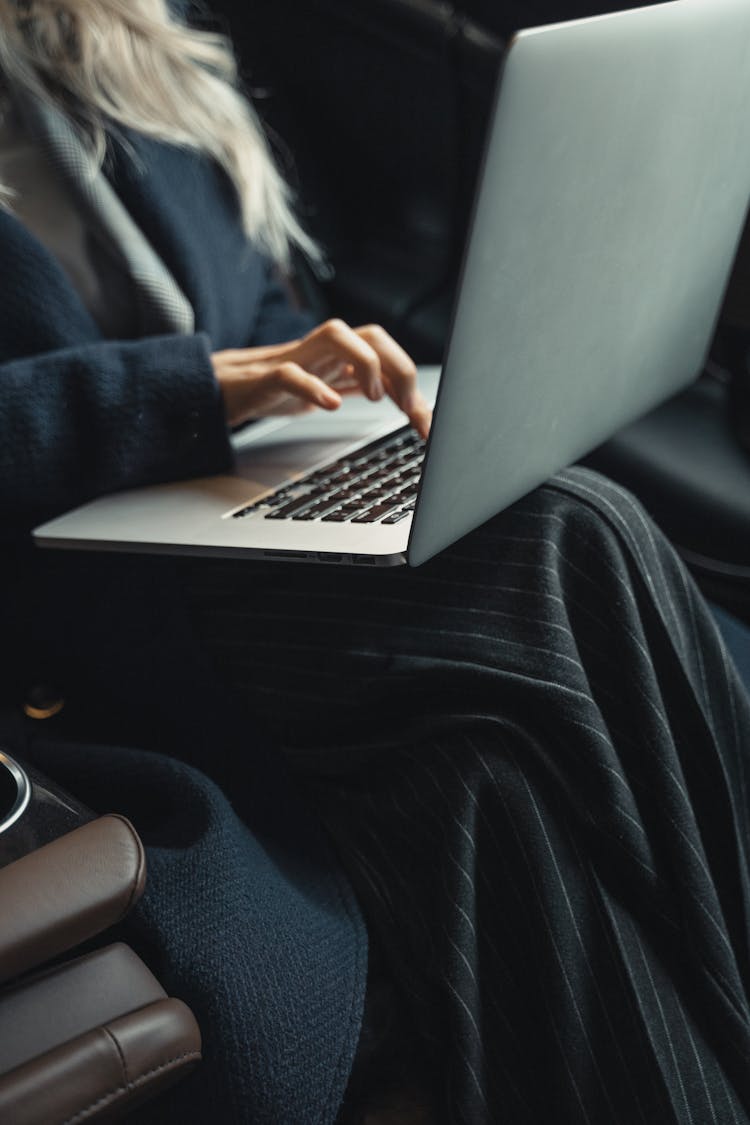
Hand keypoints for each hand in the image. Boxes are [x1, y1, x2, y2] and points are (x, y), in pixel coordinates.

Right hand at [211, 319, 431, 437]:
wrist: (217, 390)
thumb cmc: (272, 387)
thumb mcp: (325, 387)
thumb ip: (359, 386)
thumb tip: (406, 399)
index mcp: (339, 354)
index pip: (387, 352)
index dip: (412, 384)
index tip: (426, 422)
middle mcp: (322, 350)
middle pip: (372, 335)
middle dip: (400, 368)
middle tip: (409, 409)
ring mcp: (295, 359)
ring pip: (336, 335)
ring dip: (365, 363)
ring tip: (373, 397)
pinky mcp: (266, 378)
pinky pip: (291, 373)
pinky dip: (314, 387)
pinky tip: (331, 405)